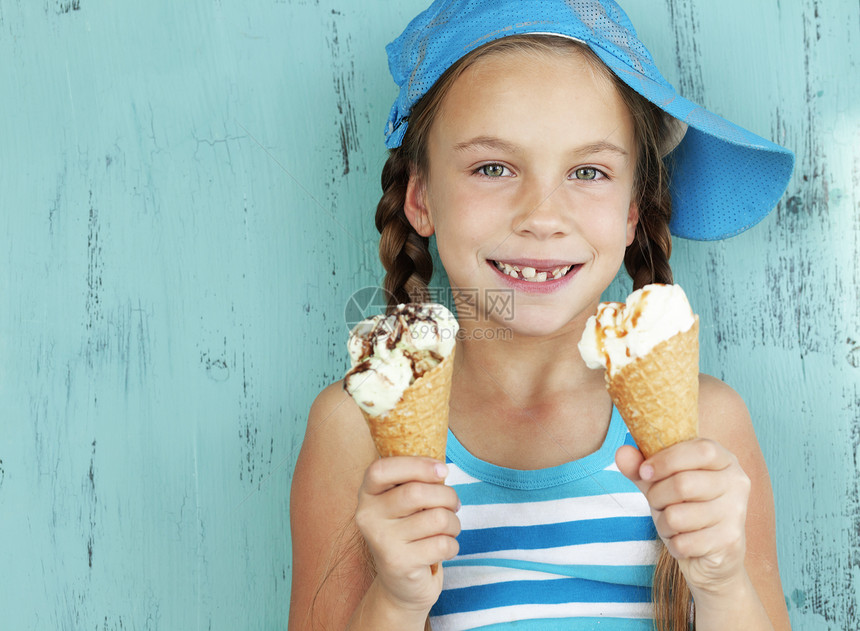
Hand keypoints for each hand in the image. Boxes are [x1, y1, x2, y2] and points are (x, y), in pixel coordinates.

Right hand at [354, 456, 460, 613]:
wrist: (401, 585)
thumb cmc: (410, 532)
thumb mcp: (405, 503)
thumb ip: (415, 482)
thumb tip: (441, 468)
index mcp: (367, 494)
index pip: (382, 469)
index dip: (416, 464)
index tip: (442, 470)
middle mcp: (367, 516)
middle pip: (416, 493)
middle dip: (447, 496)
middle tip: (454, 505)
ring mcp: (381, 541)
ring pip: (436, 518)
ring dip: (454, 523)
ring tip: (449, 528)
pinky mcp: (399, 564)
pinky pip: (442, 544)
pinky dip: (452, 545)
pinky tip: (443, 549)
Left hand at [616, 439, 750, 594]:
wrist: (712, 556)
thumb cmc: (685, 508)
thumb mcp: (661, 483)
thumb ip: (641, 467)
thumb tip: (622, 453)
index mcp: (724, 459)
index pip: (700, 449)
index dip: (666, 459)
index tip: (644, 472)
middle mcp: (737, 482)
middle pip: (683, 484)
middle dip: (657, 497)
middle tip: (657, 503)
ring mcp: (736, 513)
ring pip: (678, 516)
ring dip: (663, 523)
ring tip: (672, 524)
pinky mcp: (730, 541)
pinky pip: (683, 542)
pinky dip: (673, 544)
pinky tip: (684, 542)